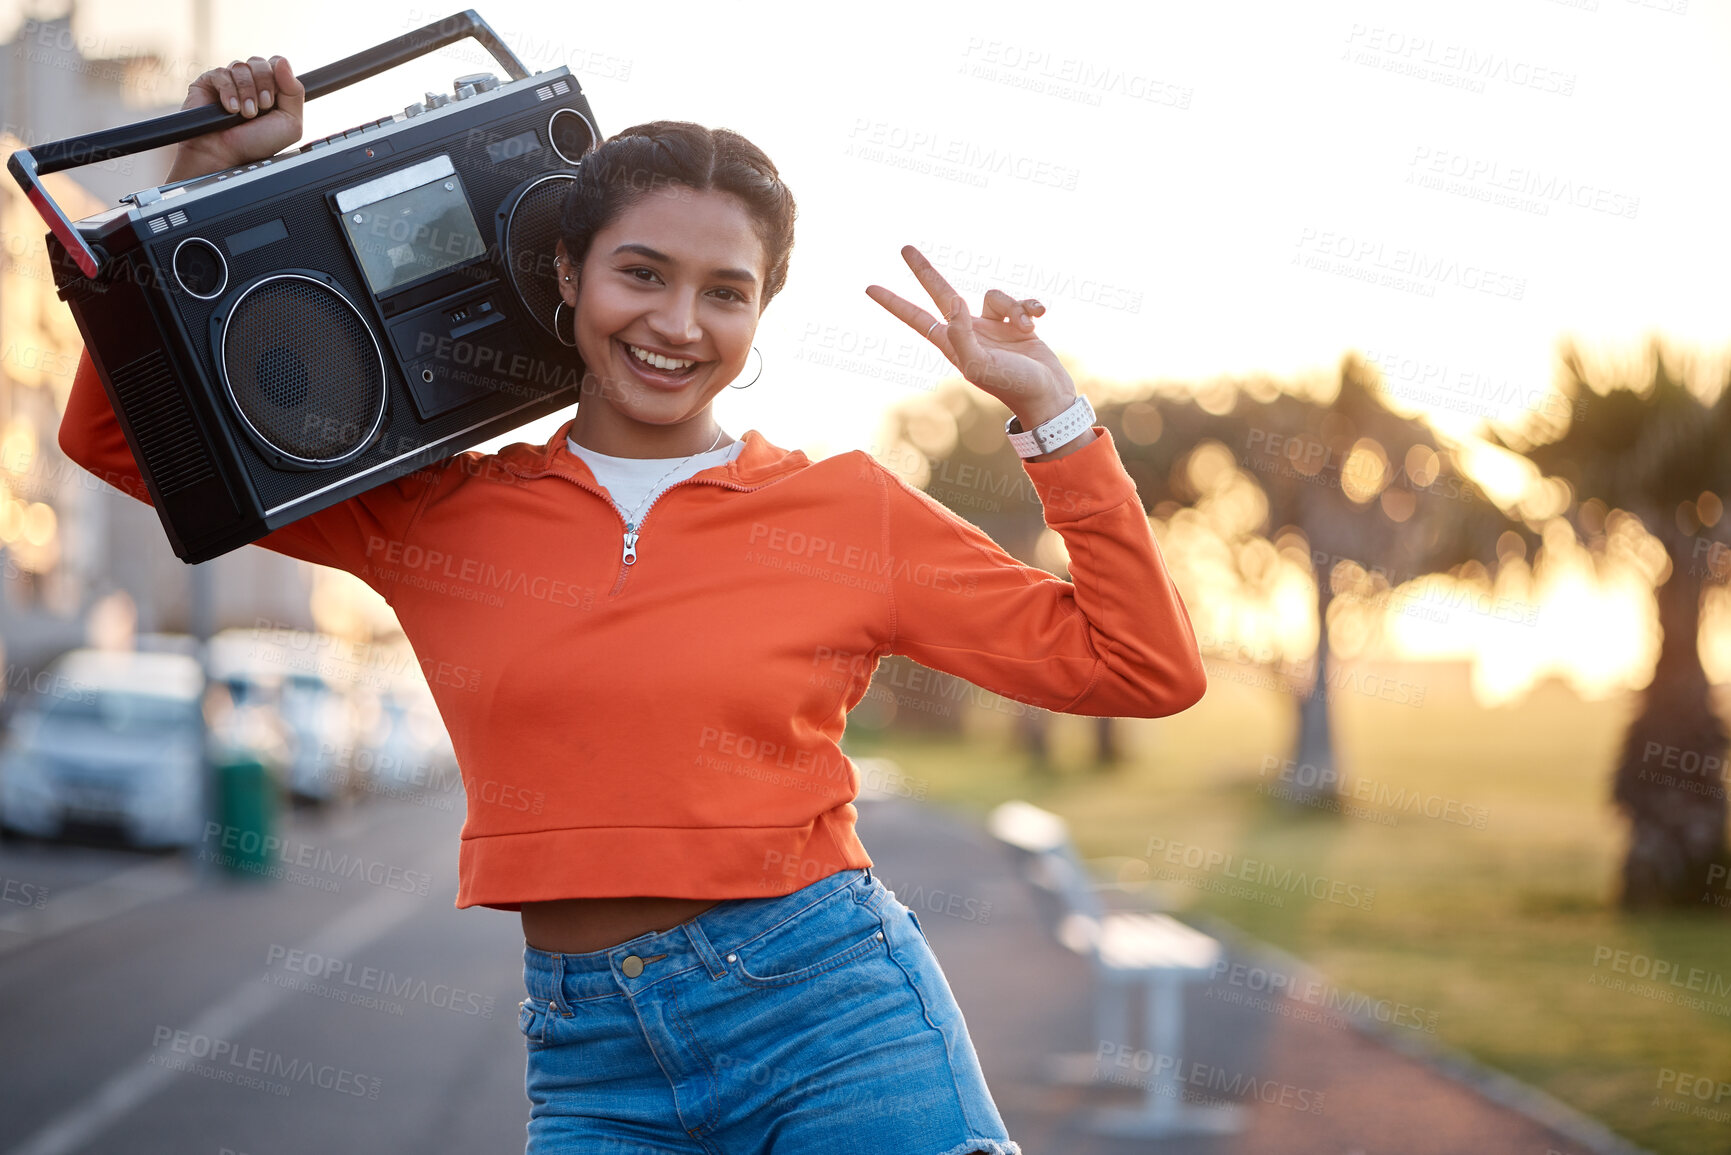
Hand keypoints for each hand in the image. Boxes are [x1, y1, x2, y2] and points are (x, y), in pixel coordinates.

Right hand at [166, 56, 304, 182]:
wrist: (227, 156)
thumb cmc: (257, 145)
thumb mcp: (290, 123)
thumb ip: (295, 92)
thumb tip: (284, 62)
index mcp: (271, 89)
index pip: (277, 64)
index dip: (278, 76)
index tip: (274, 100)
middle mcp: (250, 83)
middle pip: (260, 63)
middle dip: (264, 85)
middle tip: (262, 108)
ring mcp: (229, 81)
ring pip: (241, 66)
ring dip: (247, 92)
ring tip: (245, 113)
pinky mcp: (208, 82)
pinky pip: (221, 73)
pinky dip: (229, 91)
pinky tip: (230, 109)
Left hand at [866, 245, 1078, 431]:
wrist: (1048, 395)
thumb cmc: (1013, 385)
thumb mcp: (980, 365)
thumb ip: (962, 336)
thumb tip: (953, 305)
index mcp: (953, 344)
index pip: (917, 318)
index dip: (894, 303)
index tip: (869, 288)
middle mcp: (969, 332)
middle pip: (942, 294)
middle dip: (924, 272)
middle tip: (904, 249)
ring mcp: (992, 327)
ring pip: (994, 296)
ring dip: (1013, 307)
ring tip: (1026, 329)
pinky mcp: (1016, 325)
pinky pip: (1019, 302)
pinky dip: (1030, 307)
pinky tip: (1039, 318)